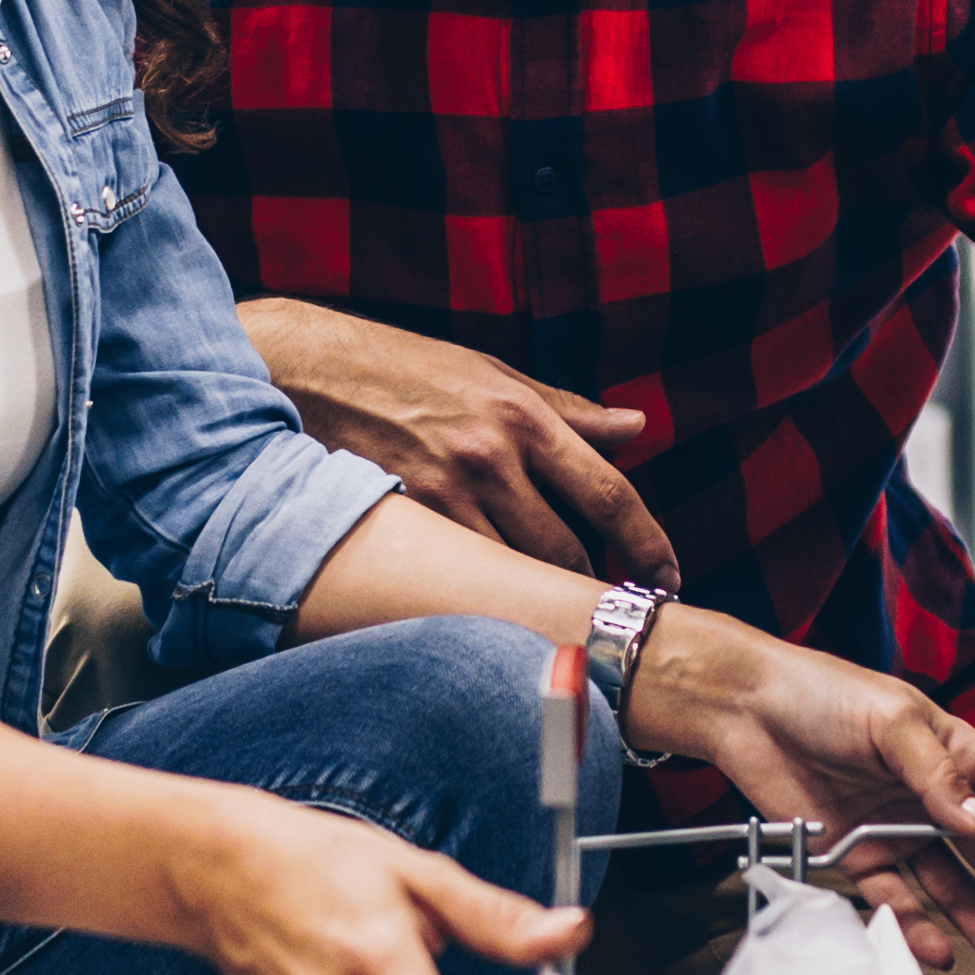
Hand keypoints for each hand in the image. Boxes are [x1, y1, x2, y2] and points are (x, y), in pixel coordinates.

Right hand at [247, 299, 675, 583]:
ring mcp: (443, 491)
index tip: (667, 577)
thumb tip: (636, 427)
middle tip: (603, 603)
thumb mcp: (491, 374)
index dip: (648, 543)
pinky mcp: (403, 517)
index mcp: (523, 415)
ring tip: (544, 608)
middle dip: (591, 583)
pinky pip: (458, 573)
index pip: (609, 493)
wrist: (307, 366)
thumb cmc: (404, 367)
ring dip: (533, 593)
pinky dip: (479, 590)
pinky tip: (484, 597)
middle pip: (565, 549)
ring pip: (512, 571)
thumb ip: (567, 409)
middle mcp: (491, 455)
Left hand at [632, 611, 974, 973]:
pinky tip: (940, 950)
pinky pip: (895, 900)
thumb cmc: (820, 692)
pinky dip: (916, 927)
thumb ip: (941, 777)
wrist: (744, 709)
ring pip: (952, 887)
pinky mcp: (857, 855)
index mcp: (957, 753)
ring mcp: (897, 829)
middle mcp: (934, 797)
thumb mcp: (894, 722)